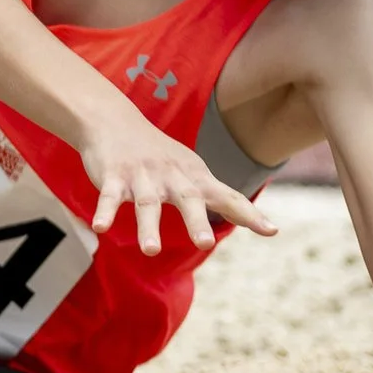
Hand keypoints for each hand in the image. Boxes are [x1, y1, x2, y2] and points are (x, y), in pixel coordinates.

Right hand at [78, 113, 276, 255]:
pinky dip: (105, 212)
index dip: (248, 214)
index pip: (227, 196)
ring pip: (147, 203)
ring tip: (151, 251)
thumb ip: (225, 199)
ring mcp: (142, 176)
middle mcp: (172, 176)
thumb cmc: (161, 155)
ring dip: (148, 227)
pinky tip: (101, 228)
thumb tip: (267, 226)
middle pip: (187, 199)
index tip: (271, 230)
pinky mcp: (114, 176)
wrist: (113, 121)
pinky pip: (110, 197)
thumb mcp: (194, 173)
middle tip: (205, 245)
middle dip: (195, 221)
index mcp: (194, 177)